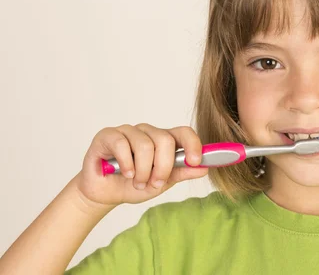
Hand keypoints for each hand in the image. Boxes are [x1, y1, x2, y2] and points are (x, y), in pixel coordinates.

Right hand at [75, 124, 208, 207]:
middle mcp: (148, 132)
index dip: (192, 144)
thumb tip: (204, 168)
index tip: (195, 161)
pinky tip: (124, 174)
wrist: (105, 194)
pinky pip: (122, 144)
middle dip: (163, 167)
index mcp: (164, 140)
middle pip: (165, 140)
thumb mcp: (162, 183)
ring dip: (142, 171)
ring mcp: (128, 131)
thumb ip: (181, 173)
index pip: (184, 132)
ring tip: (137, 183)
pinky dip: (126, 164)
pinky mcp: (108, 135)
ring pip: (145, 144)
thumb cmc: (133, 185)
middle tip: (155, 183)